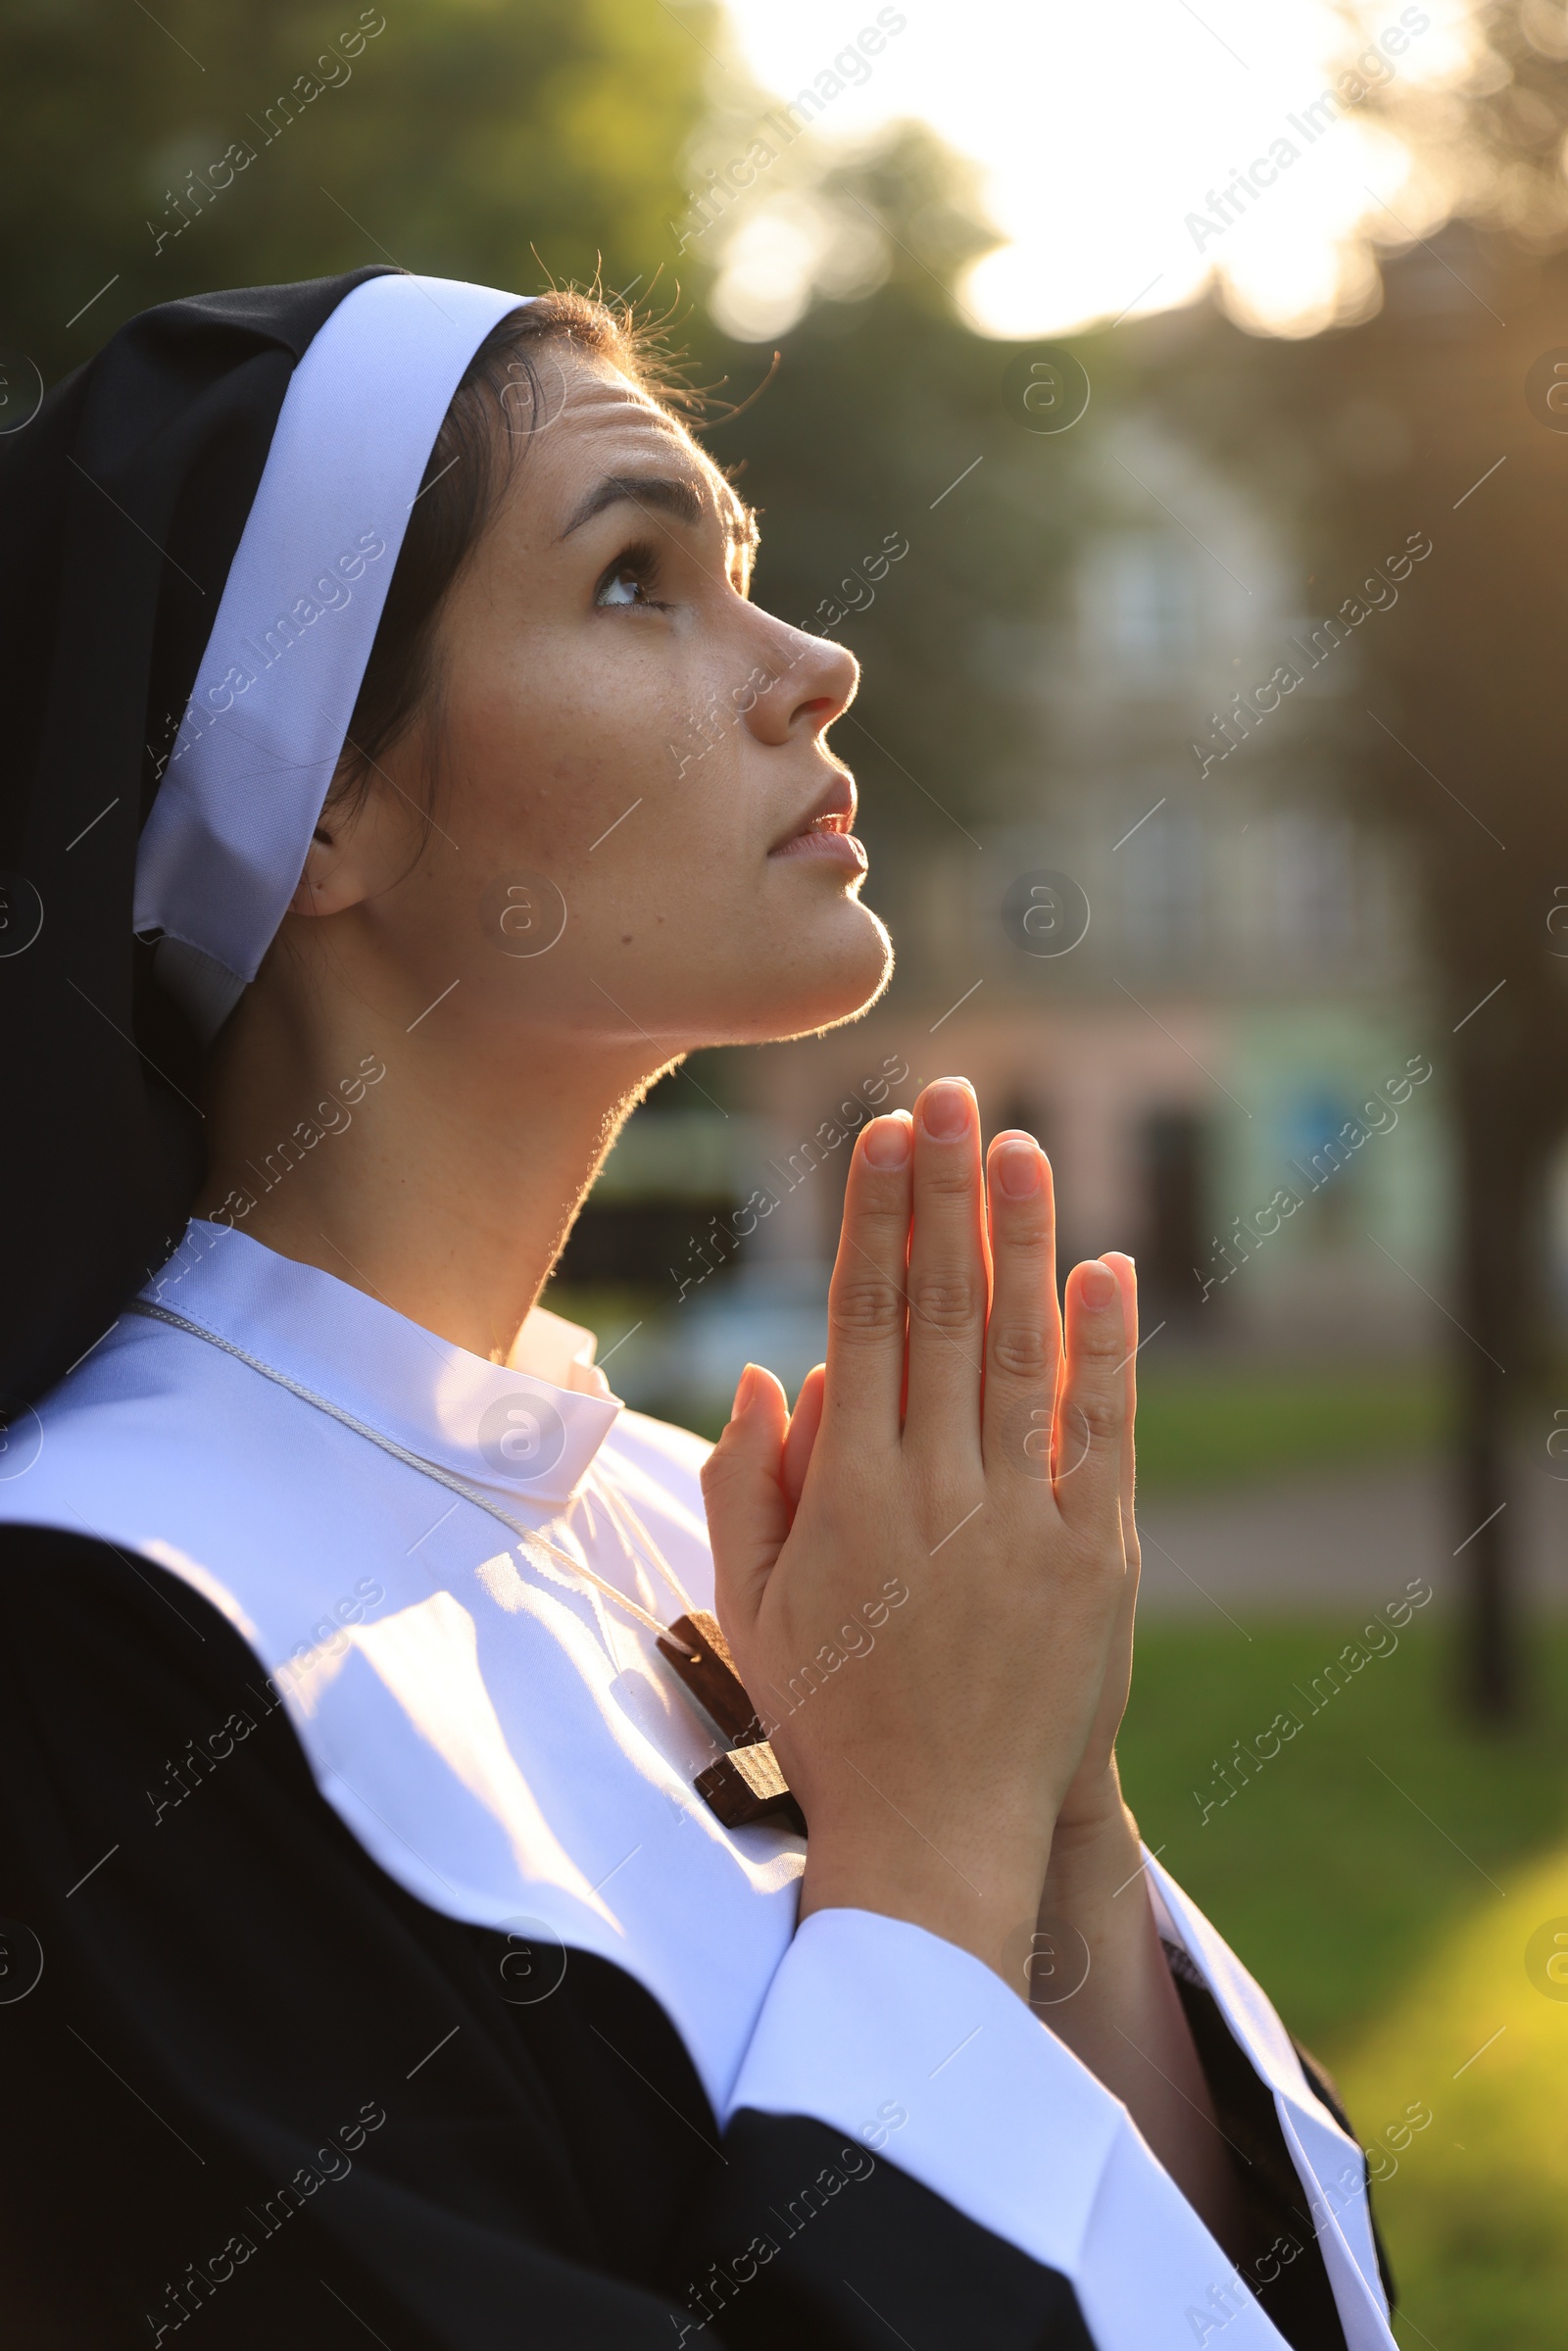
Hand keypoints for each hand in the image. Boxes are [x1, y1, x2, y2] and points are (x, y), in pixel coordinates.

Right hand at [701, 1076, 1135, 1986]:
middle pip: (942, 1308)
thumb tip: (770, 1367)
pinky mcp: (1096, 1561)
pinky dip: (1105, 1349)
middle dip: (942, 1191)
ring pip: (1020, 1349)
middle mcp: (933, 1487)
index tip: (882, 1136)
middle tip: (949, 1095)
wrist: (939, 1835)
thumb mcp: (746, 1607)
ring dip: (1020, 1238)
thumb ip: (744, 1485)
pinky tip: (1106, 1268)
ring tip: (1018, 1145)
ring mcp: (1021, 1520)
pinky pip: (1101, 1435)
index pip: (863, 1318)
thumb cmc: (830, 1716)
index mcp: (846, 1492)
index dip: (875, 1219)